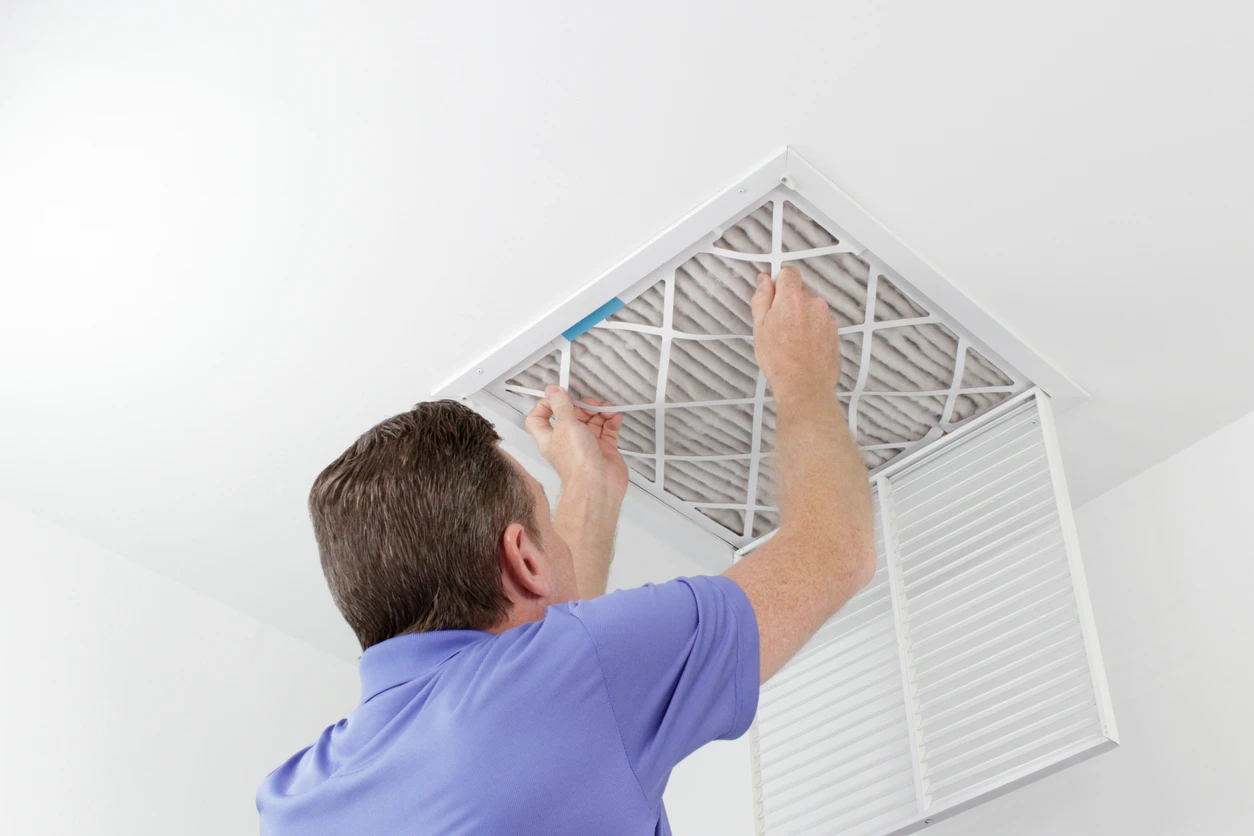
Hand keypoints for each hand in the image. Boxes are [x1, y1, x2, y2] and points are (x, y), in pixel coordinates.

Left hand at [525, 385, 629, 497]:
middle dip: (582, 406)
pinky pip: (608, 431)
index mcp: (550, 437)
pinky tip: (615, 418)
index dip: (545, 406)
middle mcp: (567, 441)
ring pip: (592, 422)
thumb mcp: (565, 425)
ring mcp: (587, 446)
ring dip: (600, 412)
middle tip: (591, 404)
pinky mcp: (604, 450)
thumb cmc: (577, 462)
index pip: (539, 418)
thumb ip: (560, 405)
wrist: (598, 486)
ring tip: (607, 410)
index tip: (557, 397)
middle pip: (572, 416)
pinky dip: (612, 422)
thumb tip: (552, 390)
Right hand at [751, 265, 841, 400]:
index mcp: (792, 298)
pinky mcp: (834, 330)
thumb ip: (761, 298)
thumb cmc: (780, 360)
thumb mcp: (759, 327)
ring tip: (790, 338)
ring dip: (801, 315)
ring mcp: (826, 317)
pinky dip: (811, 328)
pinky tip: (802, 344)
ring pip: (810, 306)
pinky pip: (820, 321)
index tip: (772, 293)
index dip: (778, 281)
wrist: (804, 385)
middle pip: (800, 290)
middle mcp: (813, 302)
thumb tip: (763, 281)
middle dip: (788, 301)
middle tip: (777, 323)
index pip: (788, 272)